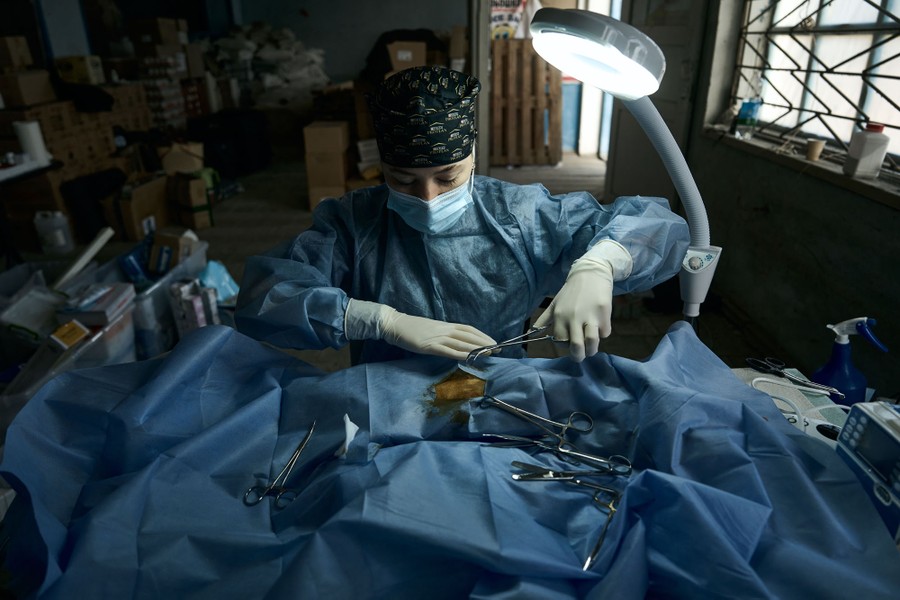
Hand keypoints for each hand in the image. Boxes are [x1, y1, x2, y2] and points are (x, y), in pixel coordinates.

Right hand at [381, 311, 496, 360]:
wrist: (395, 324)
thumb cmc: (412, 327)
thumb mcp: (431, 329)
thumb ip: (443, 334)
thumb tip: (455, 342)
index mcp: (445, 325)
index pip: (468, 329)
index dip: (482, 335)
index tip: (493, 341)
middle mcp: (444, 330)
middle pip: (469, 335)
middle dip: (485, 342)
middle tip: (498, 348)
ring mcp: (437, 338)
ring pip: (462, 343)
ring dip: (477, 348)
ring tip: (490, 353)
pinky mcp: (429, 346)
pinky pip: (448, 351)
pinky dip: (461, 354)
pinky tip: (470, 358)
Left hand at [533, 241, 631, 361]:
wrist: (591, 273)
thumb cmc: (571, 291)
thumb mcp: (555, 303)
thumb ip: (544, 319)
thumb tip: (532, 333)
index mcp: (560, 316)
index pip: (560, 341)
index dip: (565, 347)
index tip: (569, 345)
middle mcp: (573, 317)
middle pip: (576, 346)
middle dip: (579, 356)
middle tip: (581, 355)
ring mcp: (590, 315)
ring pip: (592, 342)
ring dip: (592, 349)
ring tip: (591, 348)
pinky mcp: (604, 313)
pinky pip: (605, 332)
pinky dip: (603, 333)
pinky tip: (600, 326)